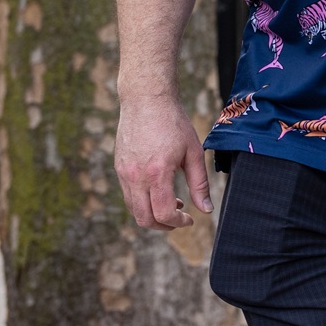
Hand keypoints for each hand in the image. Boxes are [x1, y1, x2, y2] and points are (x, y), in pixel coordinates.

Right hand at [115, 95, 211, 230]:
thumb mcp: (193, 151)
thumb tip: (206, 209)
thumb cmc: (174, 122)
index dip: (179, 222)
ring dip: (152, 215)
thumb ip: (199, 183)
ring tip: (172, 205)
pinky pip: (128, 195)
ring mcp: (124, 173)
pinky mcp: (119, 168)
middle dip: (163, 226)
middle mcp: (136, 177)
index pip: (164, 213)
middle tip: (179, 220)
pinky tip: (158, 191)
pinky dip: (143, 201)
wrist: (146, 99)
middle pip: (144, 219)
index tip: (190, 219)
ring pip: (134, 209)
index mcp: (157, 173)